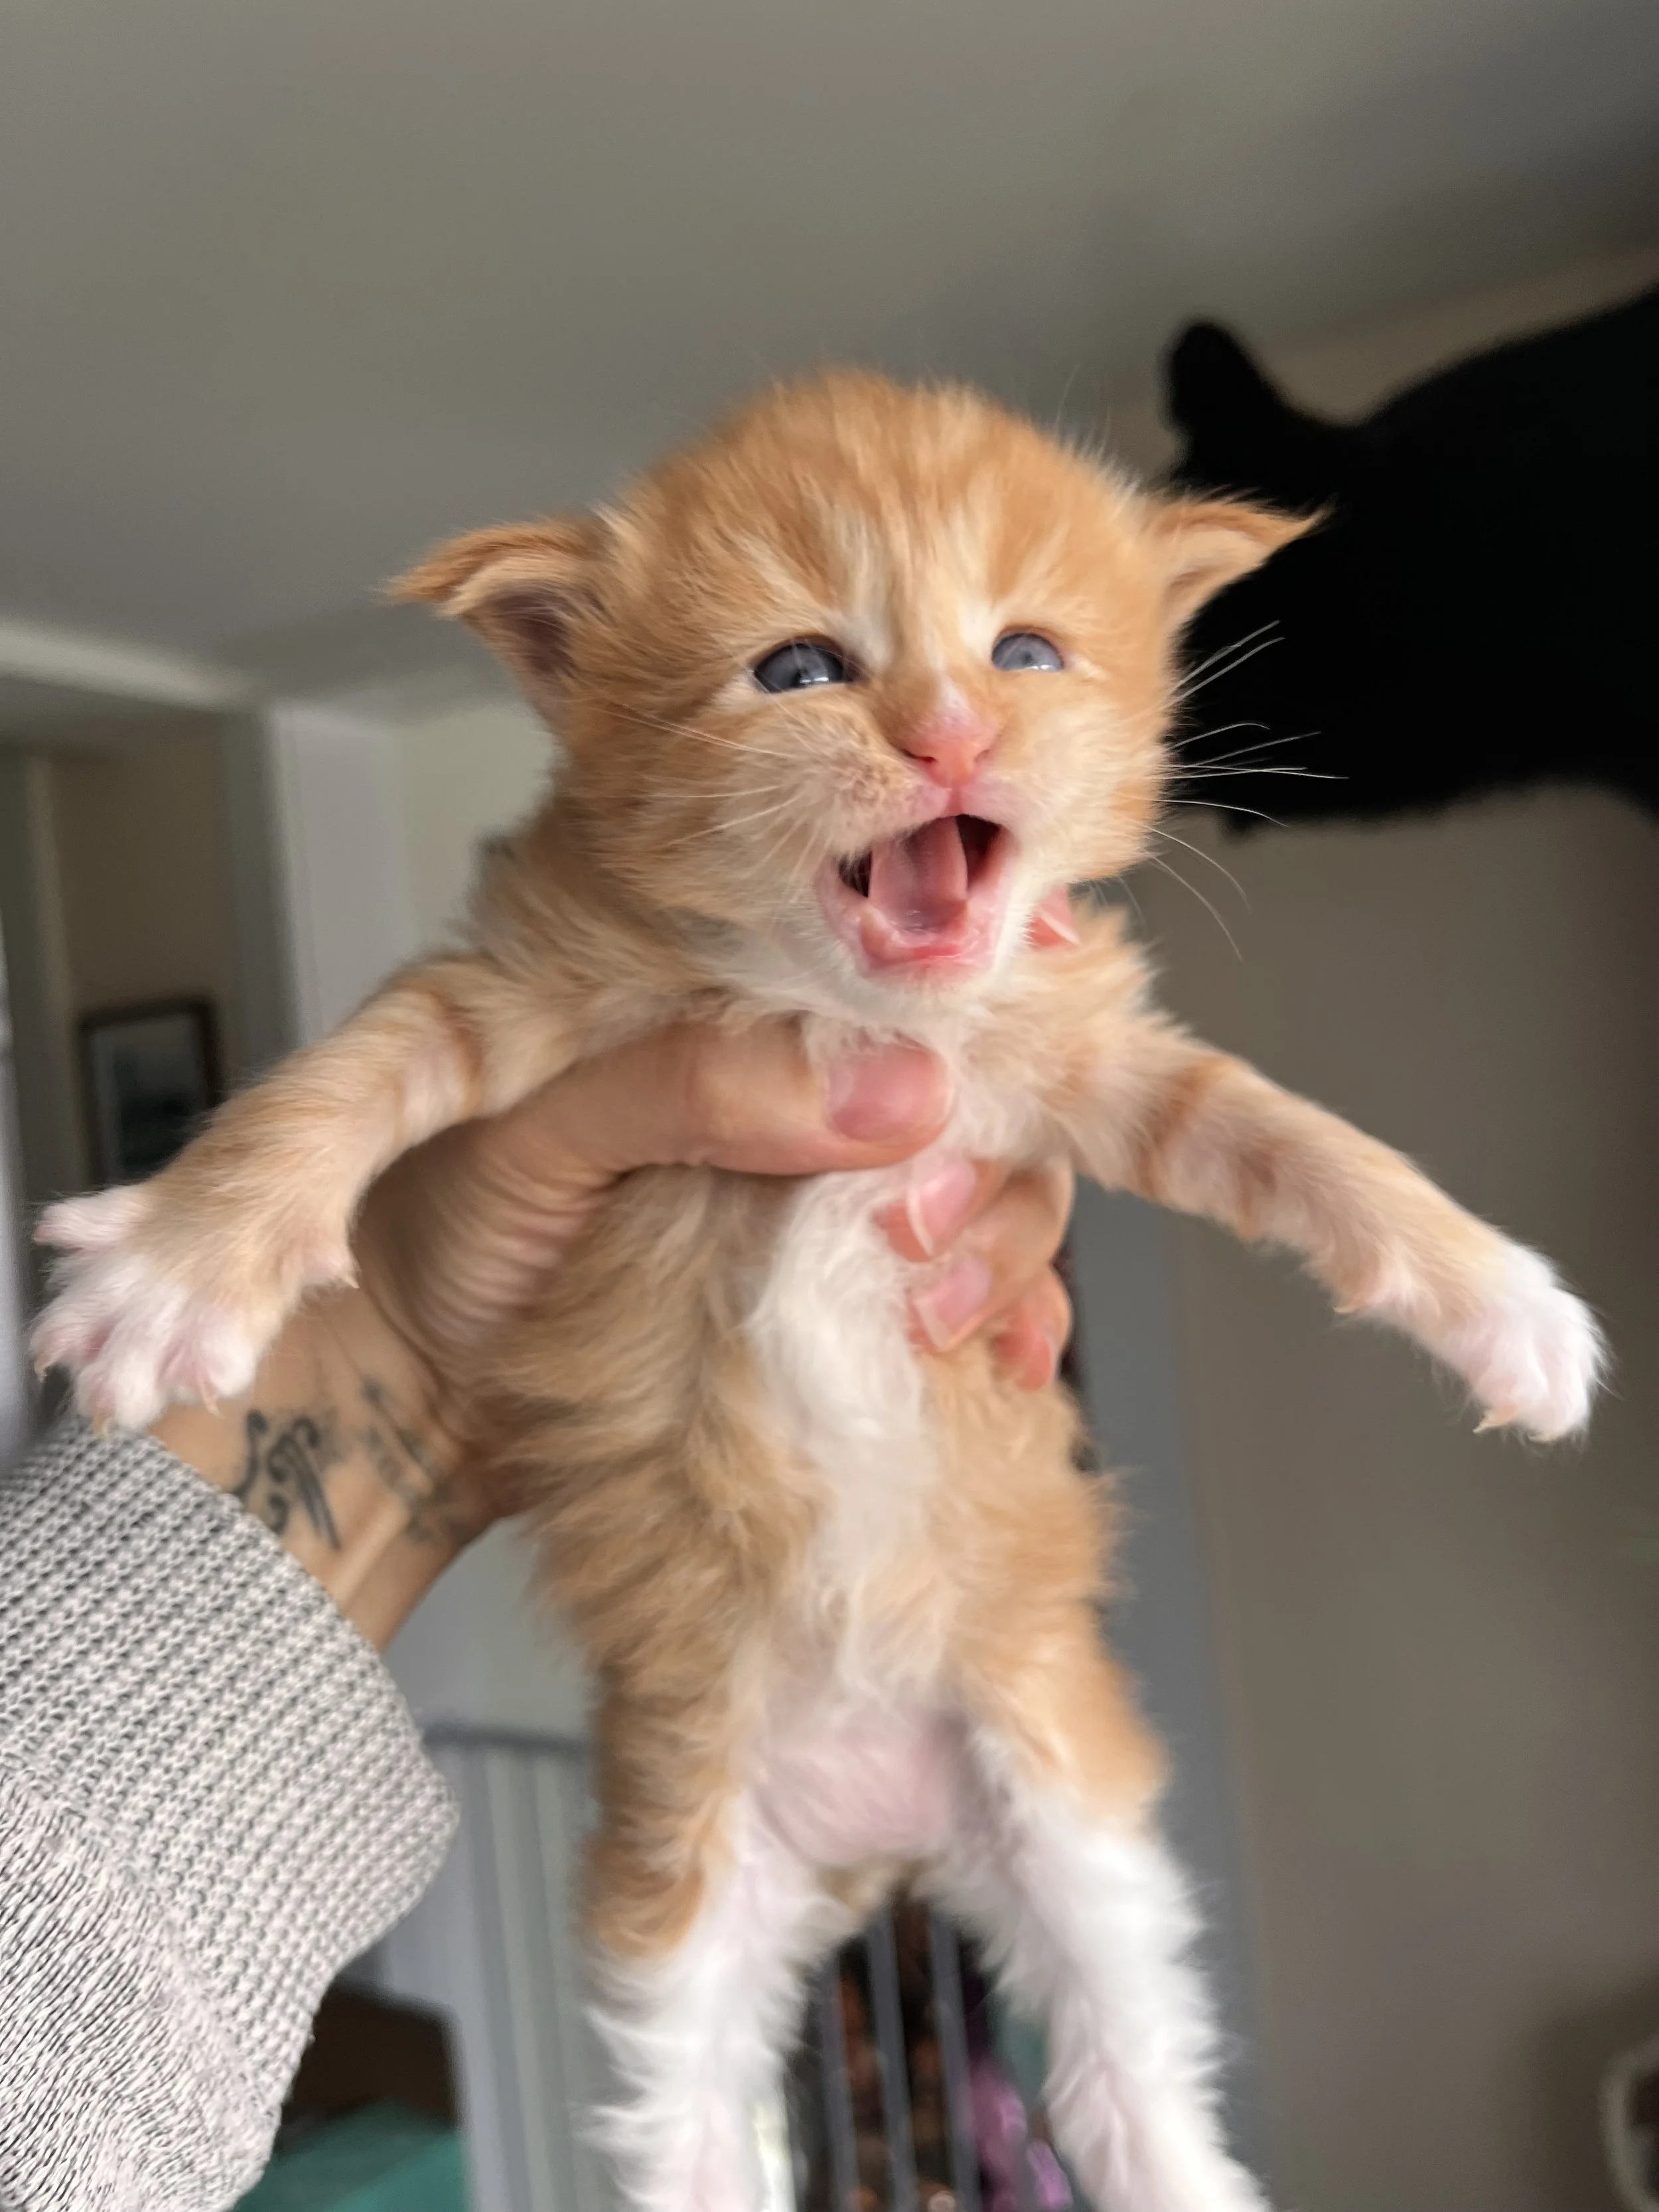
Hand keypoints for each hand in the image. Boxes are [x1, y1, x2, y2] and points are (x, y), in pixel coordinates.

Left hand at [358, 1021, 1072, 1409]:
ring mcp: (836, 1175)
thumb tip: (896, 1087)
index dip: (985, 980)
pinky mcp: (851, 1275)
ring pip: (997, 1173)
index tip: (1002, 1058)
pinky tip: (1006, 1359)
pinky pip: (975, 1281)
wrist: (413, 1383)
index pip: (900, 941)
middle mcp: (804, 1067)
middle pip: (979, 1069)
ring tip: (938, 1315)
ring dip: (1001, 1243)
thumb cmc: (440, 1225)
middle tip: (915, 1235)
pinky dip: (1010, 1318)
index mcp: (729, 984)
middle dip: (987, 1150)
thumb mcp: (538, 1135)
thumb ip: (692, 1089)